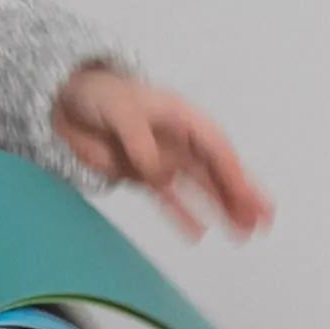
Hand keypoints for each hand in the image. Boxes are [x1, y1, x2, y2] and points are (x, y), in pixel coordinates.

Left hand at [52, 65, 271, 239]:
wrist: (65, 102)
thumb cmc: (100, 95)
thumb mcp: (122, 112)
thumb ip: (140, 143)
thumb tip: (157, 173)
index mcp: (183, 119)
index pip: (215, 148)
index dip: (232, 173)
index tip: (245, 196)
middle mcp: (179, 142)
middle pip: (216, 171)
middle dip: (240, 195)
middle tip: (264, 219)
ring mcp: (163, 160)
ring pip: (200, 188)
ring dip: (222, 208)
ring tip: (245, 231)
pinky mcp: (142, 176)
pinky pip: (167, 199)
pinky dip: (182, 215)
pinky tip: (199, 233)